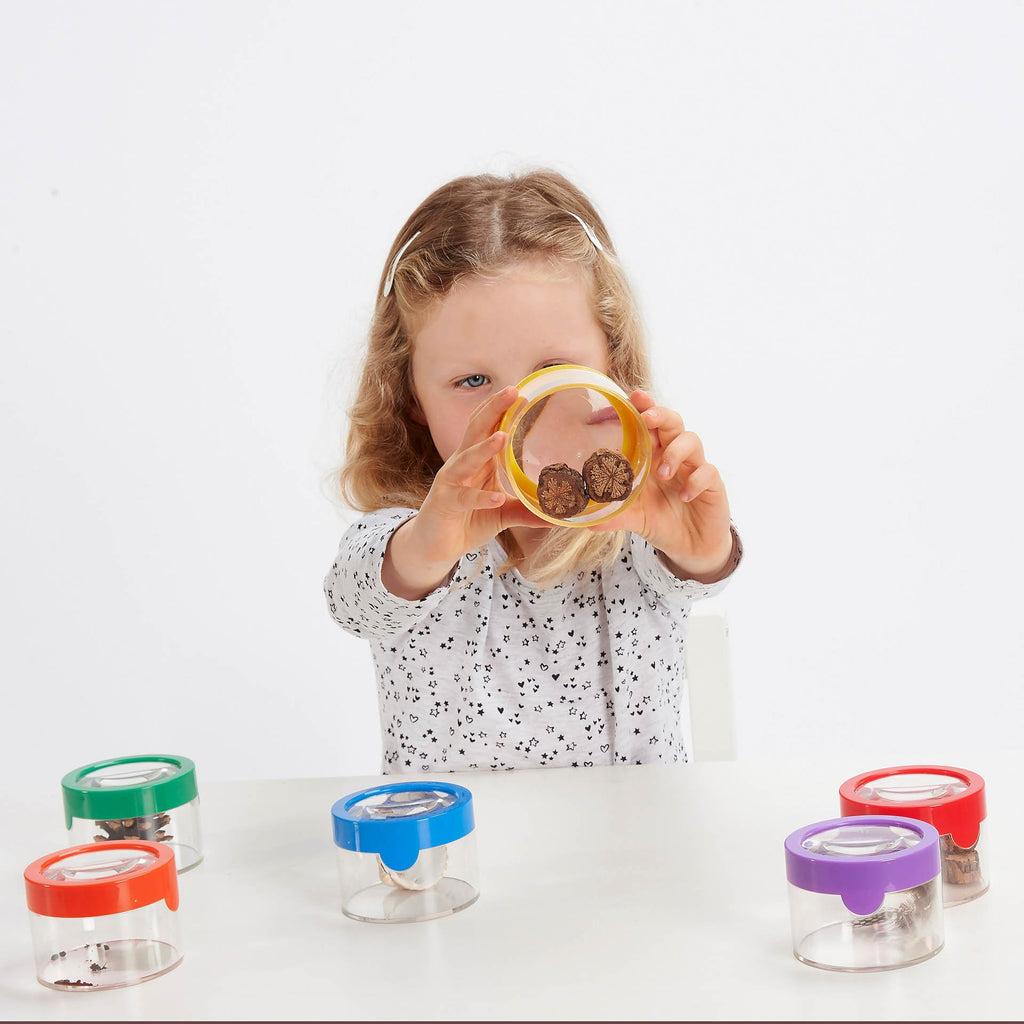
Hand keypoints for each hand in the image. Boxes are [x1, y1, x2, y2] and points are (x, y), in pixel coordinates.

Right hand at [383, 386, 546, 597]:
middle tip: (512, 391)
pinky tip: (497, 497)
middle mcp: (461, 465)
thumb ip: (527, 510)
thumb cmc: (467, 521)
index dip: (502, 409)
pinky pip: (464, 498)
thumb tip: (559, 514)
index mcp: (476, 461)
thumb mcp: (502, 513)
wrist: (435, 546)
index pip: (487, 427)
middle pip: (475, 430)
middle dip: (493, 409)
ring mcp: (451, 483)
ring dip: (484, 448)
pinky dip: (481, 497)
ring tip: (502, 437)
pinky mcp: (445, 504)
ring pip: (467, 460)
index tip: (523, 393)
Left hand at [593, 390, 733, 581]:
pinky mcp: (712, 484)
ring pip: (692, 440)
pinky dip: (696, 481)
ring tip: (662, 473)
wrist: (689, 547)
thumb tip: (586, 521)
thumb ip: (614, 515)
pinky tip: (684, 495)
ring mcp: (694, 468)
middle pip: (672, 422)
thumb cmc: (660, 521)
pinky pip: (708, 472)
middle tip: (648, 419)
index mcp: (653, 456)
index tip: (633, 397)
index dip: (644, 408)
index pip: (649, 424)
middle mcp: (674, 456)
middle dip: (661, 415)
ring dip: (676, 452)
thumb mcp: (633, 518)